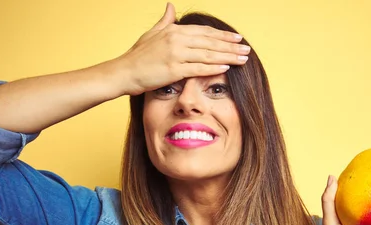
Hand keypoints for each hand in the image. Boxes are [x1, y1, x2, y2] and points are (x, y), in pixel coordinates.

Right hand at [108, 3, 249, 95]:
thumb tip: (170, 5)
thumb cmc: (137, 56)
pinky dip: (213, 68)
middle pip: (210, 42)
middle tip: (247, 50)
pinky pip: (198, 68)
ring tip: (242, 60)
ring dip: (227, 57)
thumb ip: (165, 21)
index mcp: (174, 31)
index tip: (237, 39)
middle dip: (231, 46)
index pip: (204, 32)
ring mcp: (175, 54)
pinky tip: (226, 68)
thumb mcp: (152, 34)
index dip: (223, 36)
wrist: (124, 72)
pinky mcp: (173, 69)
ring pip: (208, 55)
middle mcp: (176, 40)